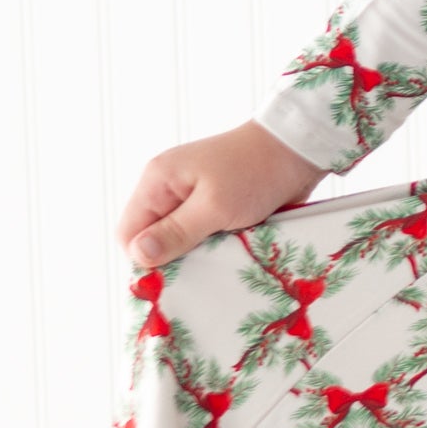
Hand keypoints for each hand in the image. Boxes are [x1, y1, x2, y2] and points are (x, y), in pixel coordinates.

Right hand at [117, 119, 328, 269]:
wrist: (298, 149)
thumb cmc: (255, 172)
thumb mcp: (214, 206)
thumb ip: (176, 232)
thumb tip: (138, 255)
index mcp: (157, 182)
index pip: (128, 234)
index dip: (144, 260)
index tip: (171, 279)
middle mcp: (168, 189)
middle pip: (152, 239)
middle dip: (172, 259)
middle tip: (199, 271)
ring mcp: (191, 197)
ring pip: (178, 240)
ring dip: (196, 254)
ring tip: (217, 261)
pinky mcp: (214, 205)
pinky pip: (201, 234)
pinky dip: (213, 246)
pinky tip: (229, 253)